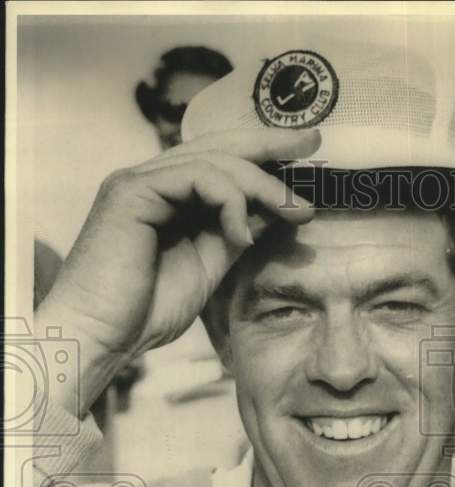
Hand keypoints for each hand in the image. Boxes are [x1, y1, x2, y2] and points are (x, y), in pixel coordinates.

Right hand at [39, 128, 319, 361]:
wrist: (101, 335)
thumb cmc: (145, 312)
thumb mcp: (208, 267)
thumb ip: (234, 235)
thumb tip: (273, 210)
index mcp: (168, 197)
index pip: (221, 162)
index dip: (263, 155)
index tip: (306, 159)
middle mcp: (152, 180)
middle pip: (219, 146)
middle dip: (270, 144)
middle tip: (314, 144)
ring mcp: (140, 181)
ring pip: (213, 159)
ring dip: (261, 184)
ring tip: (293, 212)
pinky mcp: (132, 191)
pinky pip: (195, 176)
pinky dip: (229, 201)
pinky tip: (241, 235)